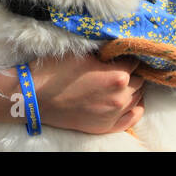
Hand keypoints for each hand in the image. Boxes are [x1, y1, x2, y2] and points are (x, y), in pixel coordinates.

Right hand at [0, 53, 143, 134]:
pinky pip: (133, 117)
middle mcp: (120, 97)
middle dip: (131, 72)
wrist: (36, 98)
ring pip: (138, 98)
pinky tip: (128, 101)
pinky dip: (134, 108)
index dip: (126, 55)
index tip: (118, 54)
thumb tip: (118, 48)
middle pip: (140, 80)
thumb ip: (105, 52)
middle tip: (118, 67)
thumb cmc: (55, 71)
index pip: (135, 61)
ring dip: (133, 89)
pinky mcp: (107, 126)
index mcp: (117, 76)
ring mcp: (114, 114)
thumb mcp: (82, 53)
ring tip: (120, 83)